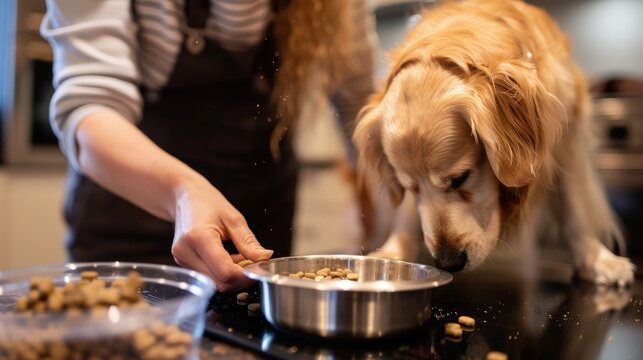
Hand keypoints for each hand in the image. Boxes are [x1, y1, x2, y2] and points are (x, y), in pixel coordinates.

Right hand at [170, 177, 272, 291]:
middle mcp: (185, 252)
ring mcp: (181, 259)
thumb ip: (248, 243)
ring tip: (240, 257)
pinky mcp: (182, 263)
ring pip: (214, 282)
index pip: (225, 272)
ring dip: (232, 276)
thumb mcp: (234, 219)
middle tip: (254, 263)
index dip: (246, 276)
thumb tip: (265, 258)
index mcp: (198, 237)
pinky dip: (223, 272)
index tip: (260, 269)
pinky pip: (208, 276)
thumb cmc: (209, 203)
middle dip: (241, 278)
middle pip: (219, 282)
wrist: (185, 198)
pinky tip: (229, 258)